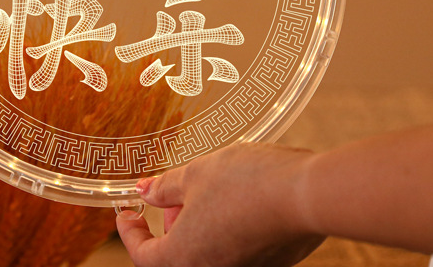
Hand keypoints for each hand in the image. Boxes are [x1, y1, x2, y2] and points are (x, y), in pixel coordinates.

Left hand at [116, 143, 323, 266]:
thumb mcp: (195, 174)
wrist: (305, 194)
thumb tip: (144, 191)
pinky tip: (235, 197)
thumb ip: (165, 187)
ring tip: (207, 188)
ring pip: (207, 252)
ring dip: (198, 224)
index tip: (127, 213)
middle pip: (176, 256)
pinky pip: (234, 249)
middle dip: (170, 224)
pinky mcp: (269, 264)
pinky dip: (224, 227)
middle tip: (173, 195)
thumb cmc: (246, 182)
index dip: (130, 232)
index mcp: (185, 258)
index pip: (144, 256)